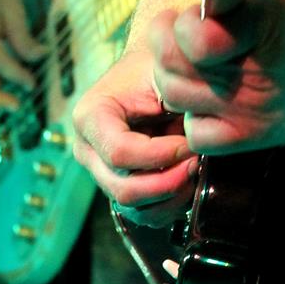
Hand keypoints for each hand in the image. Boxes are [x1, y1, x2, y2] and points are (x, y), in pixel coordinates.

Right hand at [72, 47, 200, 225]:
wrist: (151, 70)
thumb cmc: (156, 68)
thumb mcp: (164, 75)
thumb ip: (174, 103)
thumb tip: (194, 140)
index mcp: (90, 118)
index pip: (121, 153)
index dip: (162, 155)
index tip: (191, 142)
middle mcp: (87, 150)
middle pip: (124, 189)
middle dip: (169, 182)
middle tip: (197, 161)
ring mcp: (101, 172)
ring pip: (134, 208)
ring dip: (172, 197)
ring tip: (194, 169)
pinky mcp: (119, 186)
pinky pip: (144, 214)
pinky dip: (171, 205)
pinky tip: (188, 180)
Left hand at [153, 0, 284, 154]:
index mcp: (260, 31)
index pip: (194, 39)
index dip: (181, 23)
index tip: (194, 13)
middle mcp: (251, 78)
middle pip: (173, 69)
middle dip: (166, 43)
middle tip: (182, 31)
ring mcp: (249, 113)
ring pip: (177, 99)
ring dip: (175, 75)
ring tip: (194, 60)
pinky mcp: (252, 138)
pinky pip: (196, 135)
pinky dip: (193, 116)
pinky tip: (209, 97)